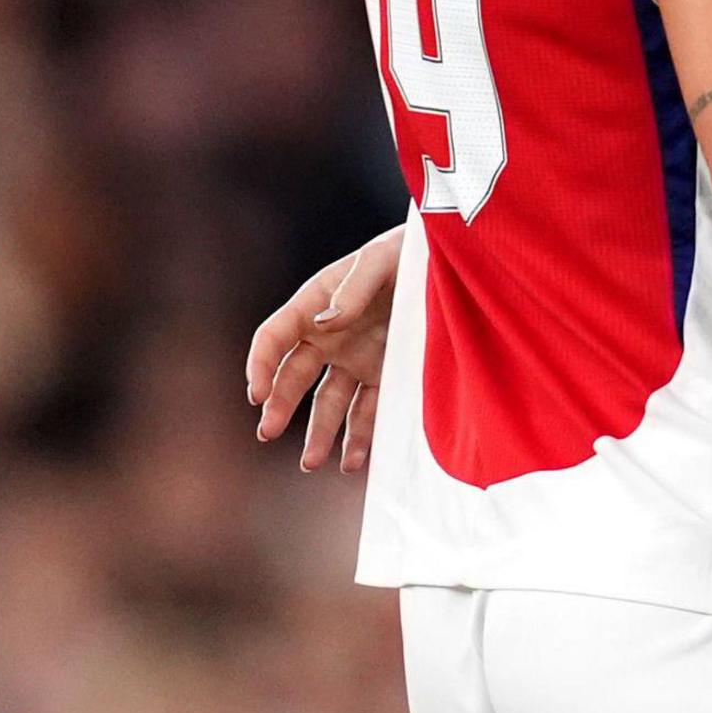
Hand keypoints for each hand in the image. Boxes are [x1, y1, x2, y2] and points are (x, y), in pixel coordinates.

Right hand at [246, 226, 403, 474]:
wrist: (453, 261)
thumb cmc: (410, 249)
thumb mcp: (383, 259)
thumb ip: (354, 287)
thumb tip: (325, 323)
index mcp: (316, 303)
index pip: (274, 338)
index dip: (260, 365)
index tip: (257, 395)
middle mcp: (331, 335)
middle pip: (294, 376)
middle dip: (279, 405)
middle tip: (266, 433)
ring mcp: (357, 357)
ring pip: (329, 402)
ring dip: (318, 433)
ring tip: (311, 463)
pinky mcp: (387, 373)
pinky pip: (368, 410)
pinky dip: (360, 437)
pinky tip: (353, 462)